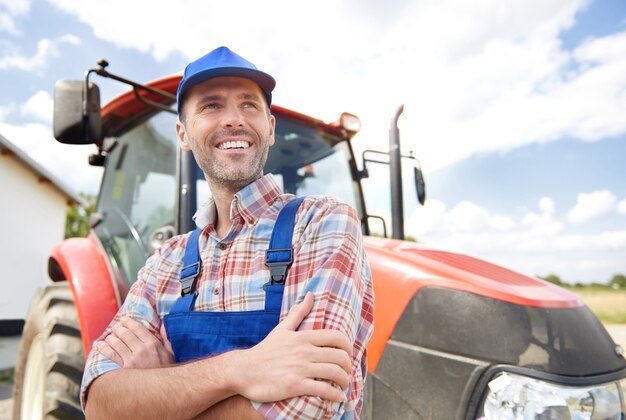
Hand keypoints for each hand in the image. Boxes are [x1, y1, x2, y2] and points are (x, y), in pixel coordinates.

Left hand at [97, 316, 173, 367]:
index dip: (128, 321)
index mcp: (153, 343)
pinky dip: (103, 348)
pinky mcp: (124, 368)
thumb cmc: (166, 370)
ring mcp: (132, 359)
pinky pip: (111, 354)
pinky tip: (99, 345)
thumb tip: (163, 324)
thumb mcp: (170, 352)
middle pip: (125, 333)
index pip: (137, 327)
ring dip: (110, 337)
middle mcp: (142, 349)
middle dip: (118, 328)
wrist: (161, 388)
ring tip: (108, 336)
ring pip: (116, 342)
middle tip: (115, 327)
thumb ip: (166, 337)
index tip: (123, 319)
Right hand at [230, 292, 352, 402]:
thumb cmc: (264, 351)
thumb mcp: (282, 328)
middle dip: (348, 367)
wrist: (244, 370)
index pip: (337, 337)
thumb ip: (298, 312)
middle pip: (340, 356)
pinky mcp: (295, 385)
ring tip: (344, 386)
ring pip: (335, 373)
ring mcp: (300, 368)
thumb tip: (310, 295)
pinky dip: (335, 395)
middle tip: (347, 373)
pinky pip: (323, 390)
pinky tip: (338, 398)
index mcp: (303, 337)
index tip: (347, 356)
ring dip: (344, 381)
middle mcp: (304, 351)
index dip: (348, 347)